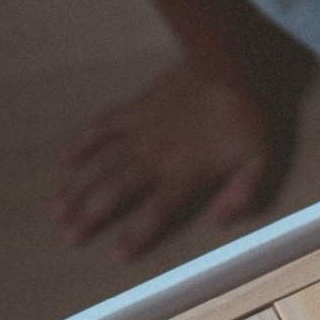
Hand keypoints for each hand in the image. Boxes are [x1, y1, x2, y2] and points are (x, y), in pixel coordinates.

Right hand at [53, 62, 273, 259]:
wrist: (229, 64)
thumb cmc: (250, 116)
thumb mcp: (262, 162)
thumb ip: (242, 196)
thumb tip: (218, 223)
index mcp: (186, 175)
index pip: (156, 213)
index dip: (136, 235)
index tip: (116, 255)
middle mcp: (155, 158)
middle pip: (115, 193)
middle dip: (91, 216)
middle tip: (68, 237)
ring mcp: (140, 131)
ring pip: (101, 164)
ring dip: (78, 188)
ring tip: (57, 210)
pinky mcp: (135, 108)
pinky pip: (101, 127)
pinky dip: (81, 143)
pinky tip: (64, 160)